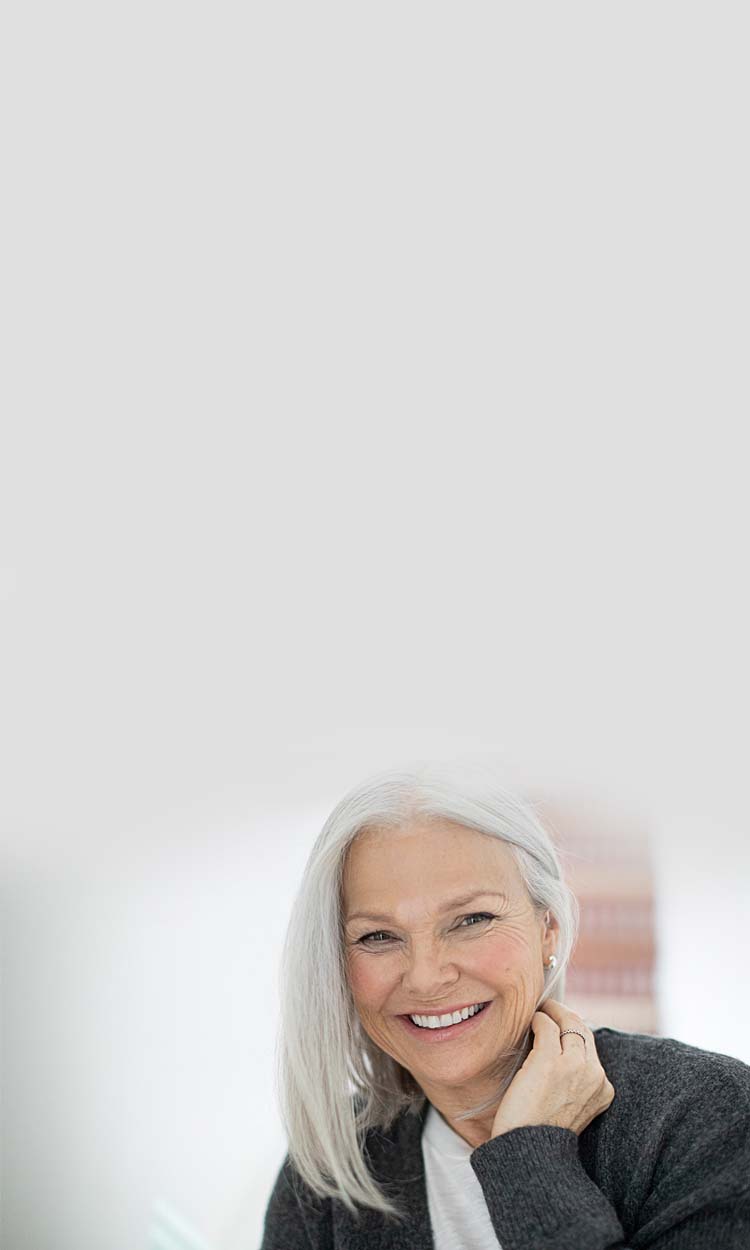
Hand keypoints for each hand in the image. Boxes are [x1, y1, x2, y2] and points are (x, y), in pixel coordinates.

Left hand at [491, 999, 614, 1137]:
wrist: (529, 1153)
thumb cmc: (541, 1132)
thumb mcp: (572, 1107)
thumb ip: (575, 1082)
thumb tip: (560, 1049)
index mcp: (603, 1090)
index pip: (592, 1048)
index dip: (576, 1032)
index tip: (562, 1025)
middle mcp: (594, 1076)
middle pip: (584, 1030)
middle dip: (567, 1015)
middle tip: (550, 1007)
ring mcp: (573, 1067)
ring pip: (569, 1023)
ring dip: (554, 1011)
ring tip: (541, 1010)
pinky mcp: (549, 1061)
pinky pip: (546, 1026)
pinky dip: (538, 1019)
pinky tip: (530, 1021)